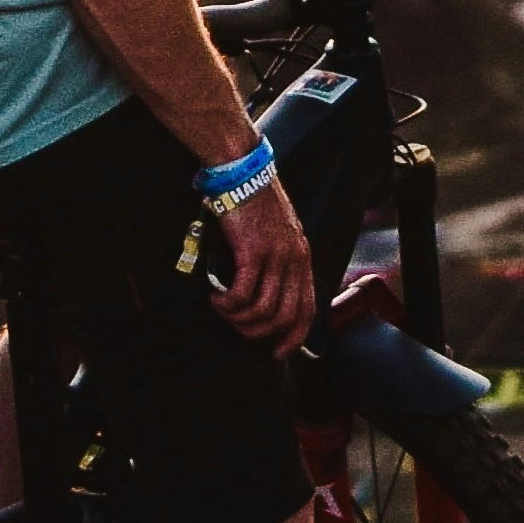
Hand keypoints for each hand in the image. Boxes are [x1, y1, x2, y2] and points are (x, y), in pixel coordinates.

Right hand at [203, 177, 316, 349]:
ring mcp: (275, 255)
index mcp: (302, 257)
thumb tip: (266, 294)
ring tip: (222, 310)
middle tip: (239, 331)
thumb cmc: (254, 201)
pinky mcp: (252, 250)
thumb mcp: (278, 233)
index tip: (277, 351)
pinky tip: (215, 297)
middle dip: (261, 333)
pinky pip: (242, 293)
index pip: (308, 309)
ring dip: (239, 319)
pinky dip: (228, 304)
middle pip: (286, 316)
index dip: (295, 337)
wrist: (243, 171)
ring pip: (263, 309)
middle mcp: (294, 259)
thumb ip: (279, 260)